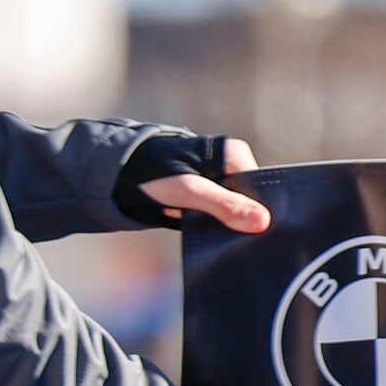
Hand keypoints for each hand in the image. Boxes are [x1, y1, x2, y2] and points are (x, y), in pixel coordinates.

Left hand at [139, 137, 270, 234]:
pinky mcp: (209, 194)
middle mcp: (231, 165)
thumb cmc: (155, 172)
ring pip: (232, 210)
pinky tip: (189, 221)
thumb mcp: (189, 191)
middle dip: (233, 219)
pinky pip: (218, 213)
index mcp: (234, 154)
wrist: (123, 174)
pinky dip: (205, 222)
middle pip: (247, 200)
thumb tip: (262, 221)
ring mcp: (220, 180)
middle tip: (213, 228)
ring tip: (191, 218)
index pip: (261, 187)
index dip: (257, 211)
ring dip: (216, 222)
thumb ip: (224, 205)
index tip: (249, 232)